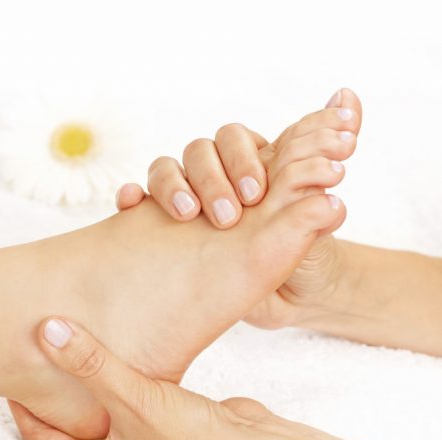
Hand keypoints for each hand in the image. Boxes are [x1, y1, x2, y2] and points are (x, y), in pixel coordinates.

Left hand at [9, 316, 275, 439]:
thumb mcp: (134, 398)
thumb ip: (91, 365)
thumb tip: (47, 330)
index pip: (45, 439)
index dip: (21, 412)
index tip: (7, 380)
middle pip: (70, 420)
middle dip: (51, 392)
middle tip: (31, 356)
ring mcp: (144, 431)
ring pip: (102, 402)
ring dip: (87, 378)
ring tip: (70, 343)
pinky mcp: (168, 412)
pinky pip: (133, 388)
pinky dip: (121, 369)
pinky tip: (121, 343)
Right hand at [117, 88, 362, 327]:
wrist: (289, 303)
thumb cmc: (307, 257)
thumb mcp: (321, 209)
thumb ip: (323, 160)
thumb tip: (347, 97)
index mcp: (251, 168)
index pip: (234, 140)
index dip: (241, 159)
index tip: (257, 192)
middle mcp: (218, 179)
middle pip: (199, 152)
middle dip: (211, 178)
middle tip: (229, 214)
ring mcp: (189, 202)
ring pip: (165, 171)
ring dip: (173, 186)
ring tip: (188, 216)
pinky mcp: (162, 229)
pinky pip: (137, 203)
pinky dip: (131, 198)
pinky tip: (132, 205)